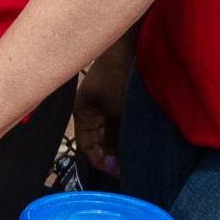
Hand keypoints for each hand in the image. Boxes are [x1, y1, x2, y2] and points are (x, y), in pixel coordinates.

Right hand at [71, 41, 132, 177]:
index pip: (86, 146)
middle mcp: (90, 110)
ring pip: (110, 132)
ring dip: (120, 143)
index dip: (101, 161)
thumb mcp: (116, 111)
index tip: (118, 172)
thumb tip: (118, 163)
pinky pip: (119, 122)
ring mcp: (103, 103)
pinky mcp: (117, 97)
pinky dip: (126, 131)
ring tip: (135, 154)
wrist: (128, 46)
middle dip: (111, 154)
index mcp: (82, 113)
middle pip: (98, 140)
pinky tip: (138, 137)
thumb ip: (115, 136)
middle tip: (129, 166)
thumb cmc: (116, 77)